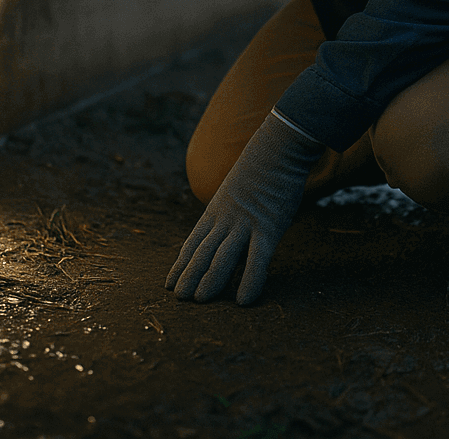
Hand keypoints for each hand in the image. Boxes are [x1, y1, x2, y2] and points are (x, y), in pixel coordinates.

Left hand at [167, 112, 323, 304]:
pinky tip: (245, 301)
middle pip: (202, 252)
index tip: (169, 283)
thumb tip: (227, 230)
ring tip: (199, 301)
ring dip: (210, 280)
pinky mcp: (269, 227)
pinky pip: (257, 259)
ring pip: (222, 257)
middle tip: (179, 298)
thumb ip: (230, 209)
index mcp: (216, 209)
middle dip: (189, 275)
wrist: (279, 146)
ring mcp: (245, 223)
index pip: (193, 241)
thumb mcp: (236, 187)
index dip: (180, 264)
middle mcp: (225, 218)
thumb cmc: (262, 165)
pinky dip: (250, 280)